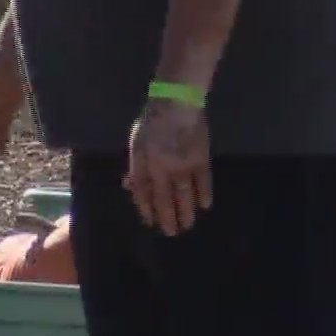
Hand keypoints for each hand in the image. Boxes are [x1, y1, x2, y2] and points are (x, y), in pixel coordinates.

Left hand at [125, 99, 211, 235]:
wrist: (177, 103)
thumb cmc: (152, 121)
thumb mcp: (136, 142)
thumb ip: (135, 166)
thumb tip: (129, 186)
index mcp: (144, 163)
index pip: (144, 193)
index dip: (146, 208)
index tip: (150, 222)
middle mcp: (162, 169)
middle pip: (164, 198)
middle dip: (167, 217)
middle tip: (171, 233)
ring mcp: (183, 165)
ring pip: (184, 194)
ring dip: (185, 212)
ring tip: (187, 226)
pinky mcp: (200, 158)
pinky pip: (203, 180)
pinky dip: (204, 194)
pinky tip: (205, 206)